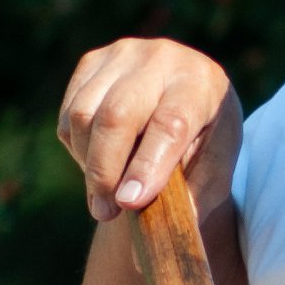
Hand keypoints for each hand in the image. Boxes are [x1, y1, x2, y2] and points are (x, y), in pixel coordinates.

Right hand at [57, 37, 239, 222]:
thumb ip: (192, 198)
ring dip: (89, 162)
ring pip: (84, 114)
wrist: (191, 103)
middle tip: (106, 211)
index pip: (170, 123)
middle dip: (106, 170)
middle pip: (117, 115)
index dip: (147, 165)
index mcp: (203, 84)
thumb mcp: (214, 172)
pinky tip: (101, 159)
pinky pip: (69, 114)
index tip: (130, 202)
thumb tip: (160, 231)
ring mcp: (124, 54)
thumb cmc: (205, 146)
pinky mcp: (93, 62)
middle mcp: (163, 59)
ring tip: (107, 190)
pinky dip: (79, 147)